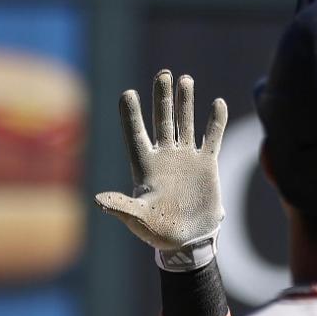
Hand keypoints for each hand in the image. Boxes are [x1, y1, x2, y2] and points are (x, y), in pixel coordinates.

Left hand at [95, 70, 227, 260]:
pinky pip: (211, 138)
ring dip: (185, 102)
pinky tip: (217, 103)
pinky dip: (214, 122)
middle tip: (163, 74)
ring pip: (184, 123)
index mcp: (145, 167)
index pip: (135, 135)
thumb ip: (122, 208)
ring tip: (185, 79)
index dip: (131, 115)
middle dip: (162, 98)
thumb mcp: (139, 220)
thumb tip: (99, 200)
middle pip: (161, 121)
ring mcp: (185, 158)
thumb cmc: (158, 232)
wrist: (189, 241)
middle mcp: (164, 157)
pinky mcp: (206, 164)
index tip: (128, 93)